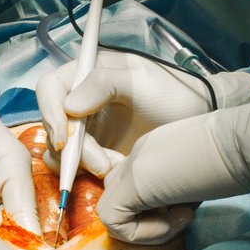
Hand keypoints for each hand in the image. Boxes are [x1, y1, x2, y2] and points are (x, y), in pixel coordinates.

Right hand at [35, 51, 249, 177]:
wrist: (199, 118)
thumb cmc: (173, 92)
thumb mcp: (140, 80)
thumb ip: (103, 84)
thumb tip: (69, 106)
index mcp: (86, 75)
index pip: (49, 90)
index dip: (49, 113)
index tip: (66, 138)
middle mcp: (80, 102)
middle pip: (53, 126)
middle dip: (72, 149)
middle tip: (102, 164)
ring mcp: (87, 130)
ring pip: (60, 151)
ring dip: (80, 164)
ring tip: (114, 169)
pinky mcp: (96, 154)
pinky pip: (78, 167)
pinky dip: (90, 174)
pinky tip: (118, 173)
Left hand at [95, 99, 249, 244]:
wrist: (249, 142)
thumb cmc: (244, 157)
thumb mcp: (206, 173)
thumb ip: (183, 187)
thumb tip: (178, 211)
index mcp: (157, 148)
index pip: (134, 183)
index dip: (154, 207)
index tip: (188, 206)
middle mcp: (140, 153)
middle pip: (117, 195)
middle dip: (144, 218)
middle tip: (183, 214)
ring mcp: (133, 166)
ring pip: (111, 210)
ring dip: (146, 228)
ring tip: (185, 216)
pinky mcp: (133, 184)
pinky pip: (114, 222)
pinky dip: (143, 233)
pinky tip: (182, 217)